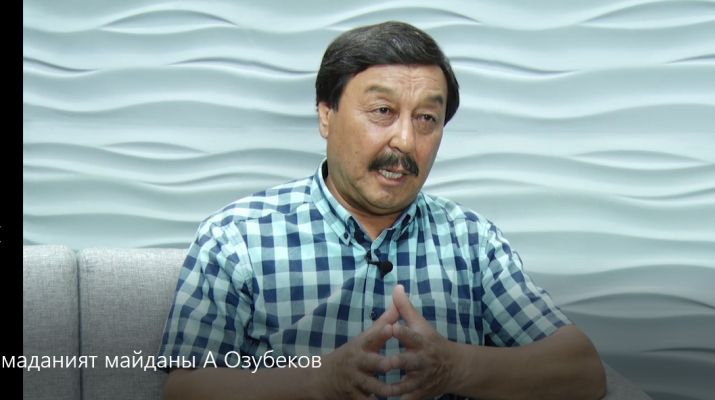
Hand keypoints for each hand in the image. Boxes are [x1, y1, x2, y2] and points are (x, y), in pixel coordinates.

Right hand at [318, 302, 400, 399]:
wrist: (323, 377)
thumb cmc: (351, 354)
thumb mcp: (364, 338)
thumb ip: (384, 322)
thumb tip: (399, 301)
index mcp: (362, 346)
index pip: (372, 337)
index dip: (381, 333)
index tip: (392, 328)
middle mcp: (358, 362)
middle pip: (370, 362)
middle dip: (380, 363)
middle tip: (390, 364)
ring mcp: (355, 380)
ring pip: (369, 385)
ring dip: (381, 389)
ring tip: (393, 392)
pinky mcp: (354, 396)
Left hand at [385, 285, 456, 399]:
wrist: (455, 367)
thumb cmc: (431, 342)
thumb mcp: (420, 324)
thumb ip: (405, 308)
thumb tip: (396, 287)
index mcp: (421, 342)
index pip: (411, 335)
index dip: (402, 331)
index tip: (391, 327)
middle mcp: (422, 360)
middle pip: (411, 361)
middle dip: (400, 362)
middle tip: (387, 362)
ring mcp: (422, 378)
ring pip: (410, 384)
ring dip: (399, 388)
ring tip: (385, 391)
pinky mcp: (421, 392)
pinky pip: (412, 399)